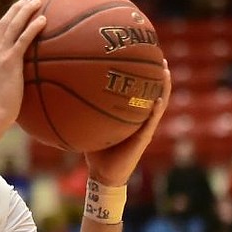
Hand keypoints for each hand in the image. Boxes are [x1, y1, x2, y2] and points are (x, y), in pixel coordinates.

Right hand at [0, 0, 45, 130]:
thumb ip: (2, 81)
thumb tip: (13, 85)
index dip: (5, 21)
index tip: (15, 12)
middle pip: (3, 25)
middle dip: (15, 10)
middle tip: (26, 1)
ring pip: (12, 27)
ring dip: (24, 12)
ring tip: (36, 2)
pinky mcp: (9, 62)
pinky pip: (23, 40)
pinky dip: (32, 28)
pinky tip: (43, 20)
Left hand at [85, 62, 172, 186]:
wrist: (103, 174)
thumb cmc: (95, 151)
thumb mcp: (89, 126)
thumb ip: (83, 111)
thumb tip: (66, 92)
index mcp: (130, 117)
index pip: (139, 93)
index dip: (144, 77)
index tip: (144, 57)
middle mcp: (140, 120)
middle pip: (153, 94)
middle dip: (158, 76)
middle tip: (160, 56)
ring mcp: (143, 129)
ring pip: (158, 105)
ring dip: (163, 89)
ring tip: (165, 72)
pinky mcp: (142, 139)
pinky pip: (150, 123)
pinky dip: (155, 111)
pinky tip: (158, 100)